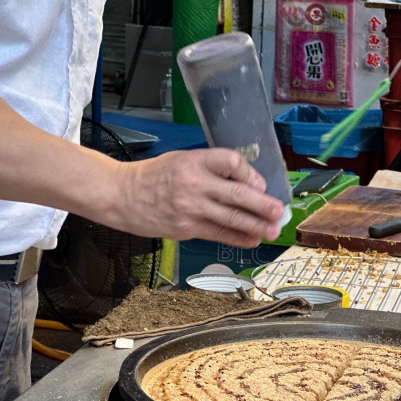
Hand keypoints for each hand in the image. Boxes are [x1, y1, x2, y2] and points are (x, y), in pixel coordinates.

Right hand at [103, 148, 284, 247]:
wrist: (121, 195)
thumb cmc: (154, 177)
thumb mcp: (182, 160)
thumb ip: (211, 168)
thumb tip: (248, 183)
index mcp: (194, 160)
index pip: (231, 161)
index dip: (249, 173)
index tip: (259, 183)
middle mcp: (194, 183)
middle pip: (237, 194)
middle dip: (263, 205)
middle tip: (279, 211)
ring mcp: (190, 208)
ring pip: (231, 218)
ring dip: (256, 225)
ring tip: (273, 230)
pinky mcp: (186, 228)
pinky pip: (218, 234)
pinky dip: (238, 238)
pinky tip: (252, 240)